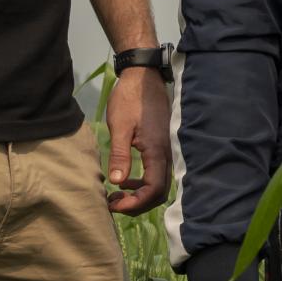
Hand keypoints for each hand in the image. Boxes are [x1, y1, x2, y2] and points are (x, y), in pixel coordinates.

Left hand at [104, 66, 174, 213]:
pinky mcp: (163, 145)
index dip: (136, 204)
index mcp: (156, 150)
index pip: (154, 190)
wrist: (143, 76)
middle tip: (114, 202)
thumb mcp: (119, 126)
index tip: (114, 204)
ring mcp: (167, 149)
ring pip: (160, 184)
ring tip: (117, 193)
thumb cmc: (130, 99)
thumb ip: (120, 155)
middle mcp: (167, 153)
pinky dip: (143, 182)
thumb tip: (117, 181)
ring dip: (140, 195)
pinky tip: (126, 178)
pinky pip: (158, 173)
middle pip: (160, 193)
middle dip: (137, 204)